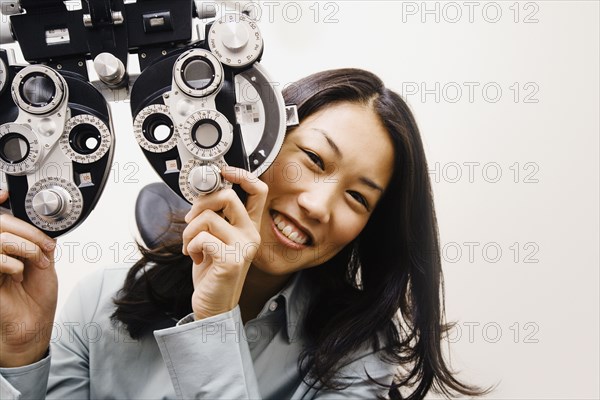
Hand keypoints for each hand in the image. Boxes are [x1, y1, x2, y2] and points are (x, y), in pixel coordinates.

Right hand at [0, 189, 57, 366]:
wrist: (32, 327)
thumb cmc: (37, 300)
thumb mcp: (45, 264)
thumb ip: (40, 244)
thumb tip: (44, 227)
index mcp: (9, 247)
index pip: (1, 220)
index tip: (5, 193)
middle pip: (2, 224)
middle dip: (29, 232)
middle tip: (45, 247)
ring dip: (25, 246)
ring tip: (36, 262)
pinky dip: (12, 262)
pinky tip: (18, 274)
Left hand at [182, 167, 267, 319]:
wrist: (213, 305)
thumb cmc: (212, 273)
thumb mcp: (215, 240)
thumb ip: (216, 219)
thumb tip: (202, 196)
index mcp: (248, 227)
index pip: (258, 191)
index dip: (242, 175)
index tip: (224, 171)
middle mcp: (250, 234)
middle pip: (228, 196)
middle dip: (201, 203)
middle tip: (191, 219)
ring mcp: (243, 247)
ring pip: (208, 218)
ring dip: (189, 231)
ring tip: (190, 246)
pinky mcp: (231, 260)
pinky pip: (202, 238)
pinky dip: (190, 246)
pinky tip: (194, 257)